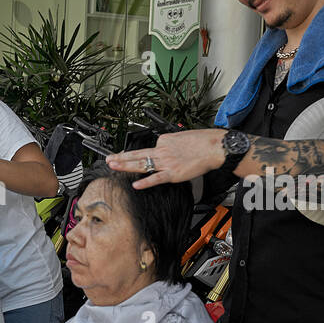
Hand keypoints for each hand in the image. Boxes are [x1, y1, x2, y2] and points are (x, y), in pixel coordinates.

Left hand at [106, 129, 227, 188]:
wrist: (214, 147)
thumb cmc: (203, 142)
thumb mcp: (182, 137)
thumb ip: (171, 144)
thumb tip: (166, 147)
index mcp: (164, 141)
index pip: (147, 147)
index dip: (134, 153)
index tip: (124, 154)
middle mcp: (162, 151)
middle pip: (137, 154)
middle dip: (121, 157)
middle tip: (109, 159)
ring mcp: (166, 162)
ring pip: (142, 164)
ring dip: (126, 165)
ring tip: (113, 166)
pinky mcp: (173, 173)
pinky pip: (156, 178)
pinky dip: (145, 182)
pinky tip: (136, 185)